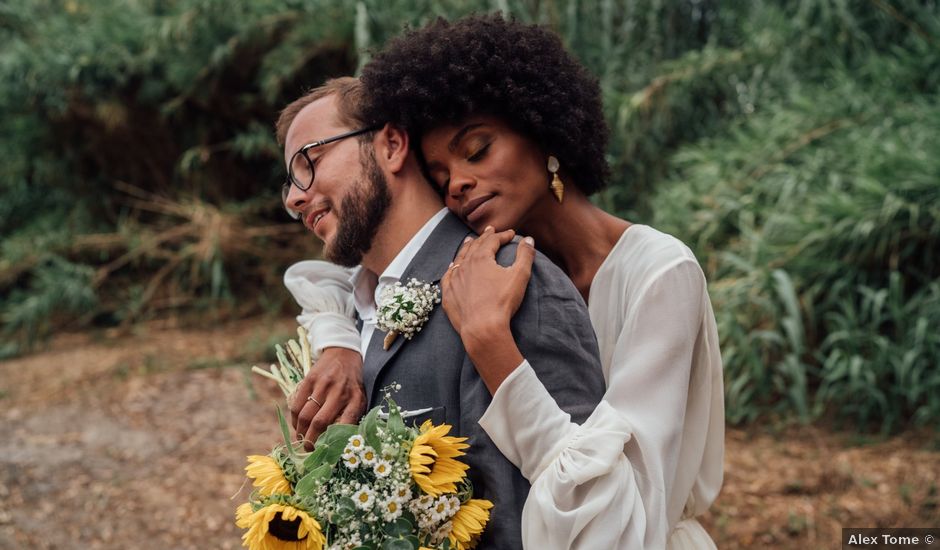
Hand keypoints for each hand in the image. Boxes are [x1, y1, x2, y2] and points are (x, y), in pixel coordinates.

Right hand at [289, 346, 365, 449]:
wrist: (343, 352)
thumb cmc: (353, 382)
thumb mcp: (360, 398)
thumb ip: (352, 417)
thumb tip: (342, 442)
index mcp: (355, 399)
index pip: (345, 426)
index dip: (334, 443)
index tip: (328, 454)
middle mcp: (339, 393)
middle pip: (319, 424)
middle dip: (311, 442)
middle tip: (309, 450)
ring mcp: (322, 385)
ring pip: (305, 417)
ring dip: (300, 433)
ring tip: (301, 440)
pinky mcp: (309, 380)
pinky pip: (296, 405)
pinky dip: (294, 420)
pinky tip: (297, 425)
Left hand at [441, 226, 534, 353]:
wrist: (482, 328)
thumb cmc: (502, 302)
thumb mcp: (520, 276)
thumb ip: (525, 255)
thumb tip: (529, 239)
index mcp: (481, 258)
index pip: (492, 241)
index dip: (503, 235)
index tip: (511, 234)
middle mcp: (465, 265)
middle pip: (475, 246)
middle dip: (485, 237)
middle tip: (490, 230)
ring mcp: (454, 279)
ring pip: (460, 258)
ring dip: (467, 248)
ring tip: (470, 241)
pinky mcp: (448, 294)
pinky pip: (449, 276)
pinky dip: (453, 267)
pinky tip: (453, 266)